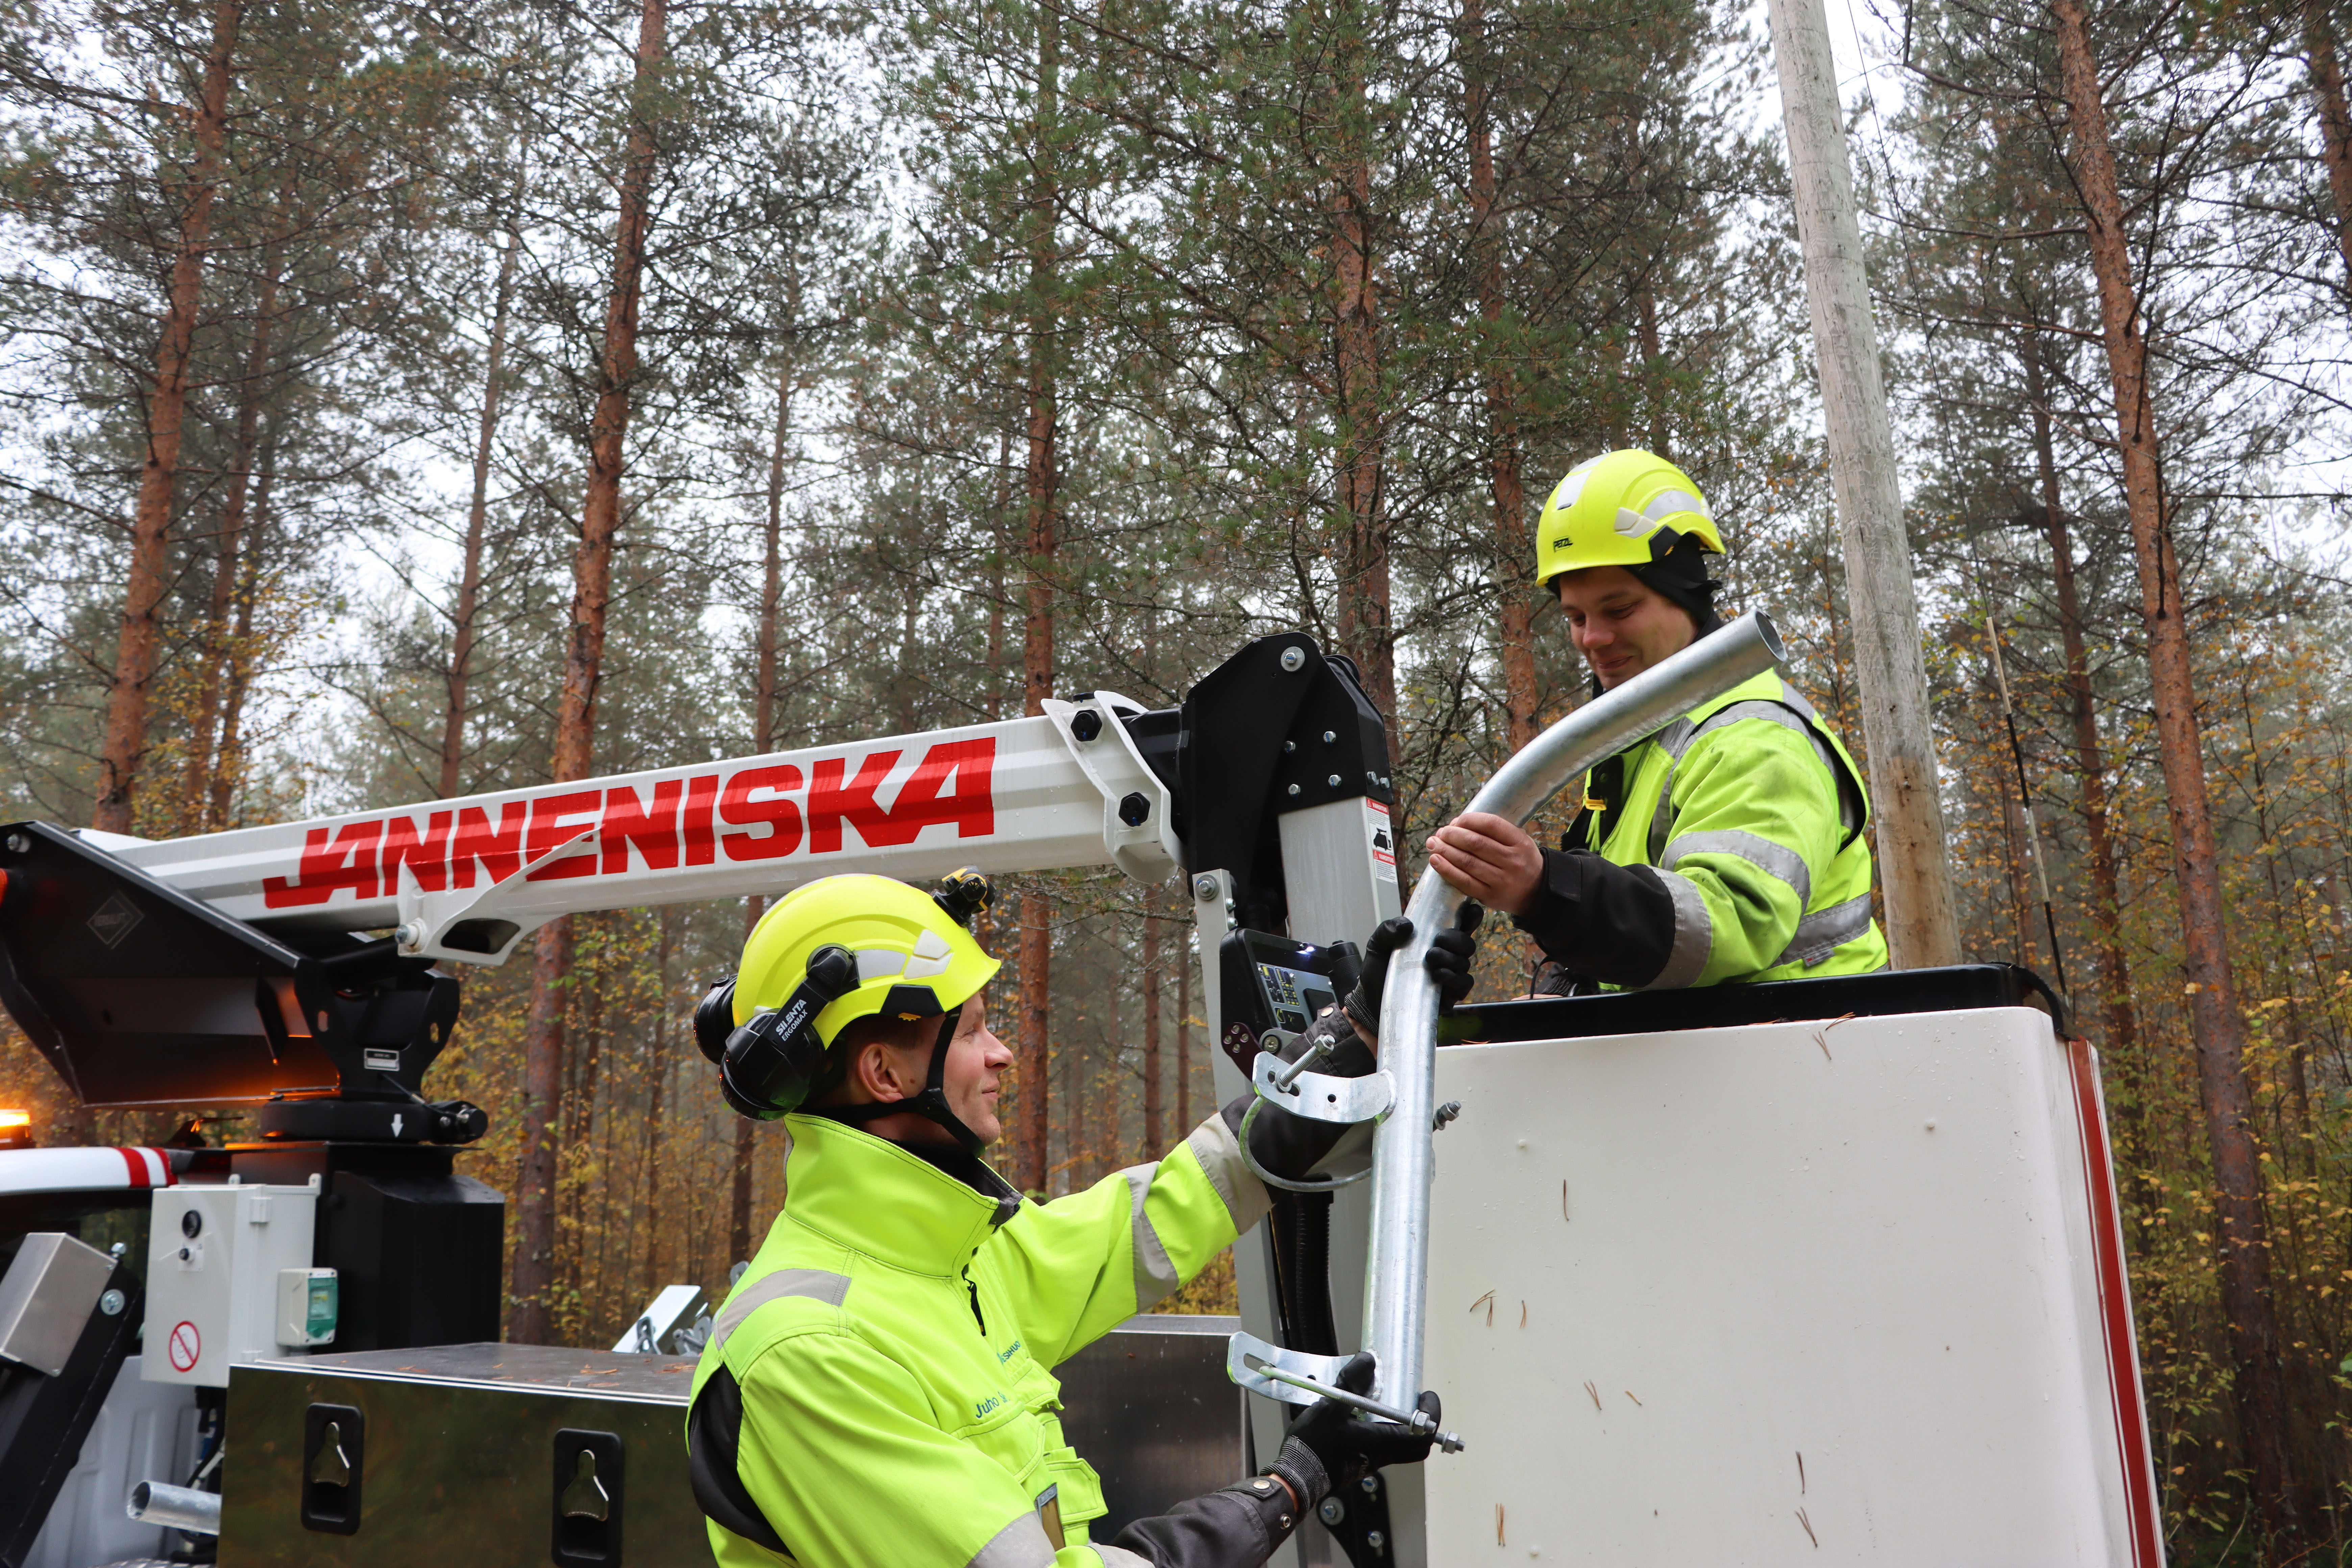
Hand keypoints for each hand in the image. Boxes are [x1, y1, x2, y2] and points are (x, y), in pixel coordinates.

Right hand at [1266, 1352, 1439, 1507]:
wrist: (1296, 1476)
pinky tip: (1362, 1416)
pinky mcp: (1357, 1465)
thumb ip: (1352, 1382)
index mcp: (1382, 1443)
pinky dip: (1381, 1432)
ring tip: (1384, 1403)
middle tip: (1412, 1402)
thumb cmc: (1315, 1445)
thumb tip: (1368, 1360)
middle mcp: (1381, 1457)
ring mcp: (1370, 1463)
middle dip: (1421, 1424)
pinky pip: (1380, 1449)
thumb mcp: (1332, 1406)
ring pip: (1399, 1448)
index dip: (1432, 1414)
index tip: (1426, 1396)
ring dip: (1399, 1426)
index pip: (1423, 1435)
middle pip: (1417, 1446)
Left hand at [1345, 910, 1484, 1033]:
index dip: (1470, 916)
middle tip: (1438, 939)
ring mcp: (1448, 977)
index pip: (1461, 925)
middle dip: (1457, 938)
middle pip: (1468, 943)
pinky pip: (1463, 984)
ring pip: (1465, 963)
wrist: (1370, 998)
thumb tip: (1408, 925)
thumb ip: (1389, 929)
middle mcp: (1446, 957)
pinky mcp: (1447, 996)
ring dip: (1451, 957)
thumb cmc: (1379, 968)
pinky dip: (1453, 977)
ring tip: (1429, 957)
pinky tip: (1437, 975)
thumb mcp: (1378, 943)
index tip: (1470, 911)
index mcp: (1434, 940)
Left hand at [1426, 812, 1544, 915]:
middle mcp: (1512, 861)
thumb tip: (1457, 824)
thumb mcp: (1518, 841)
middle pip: (1475, 843)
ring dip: (1445, 851)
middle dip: (1452, 835)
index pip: (1491, 824)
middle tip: (1441, 832)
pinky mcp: (1490, 896)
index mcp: (1520, 843)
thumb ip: (1494, 832)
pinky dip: (1446, 870)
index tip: (1456, 820)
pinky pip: (1464, 882)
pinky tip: (1436, 860)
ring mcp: (1501, 881)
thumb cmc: (1520, 861)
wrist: (1536, 893)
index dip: (1469, 820)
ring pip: (1467, 862)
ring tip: (1433, 843)